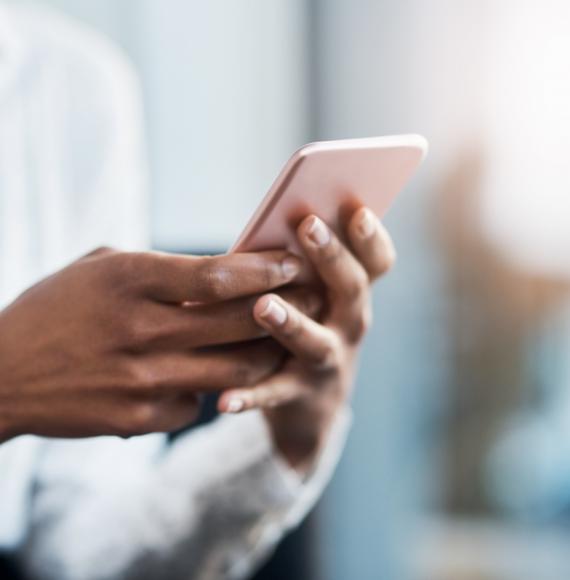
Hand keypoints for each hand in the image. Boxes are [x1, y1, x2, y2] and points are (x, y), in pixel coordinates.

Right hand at [0, 247, 310, 441]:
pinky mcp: (138, 419)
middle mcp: (140, 331)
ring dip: (267, 353)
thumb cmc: (55, 309)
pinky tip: (218, 375)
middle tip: (313, 298)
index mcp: (130, 281)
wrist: (2, 374)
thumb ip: (161, 269)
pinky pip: (199, 404)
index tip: (294, 263)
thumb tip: (224, 273)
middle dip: (286, 308)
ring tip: (286, 337)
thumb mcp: (101, 268)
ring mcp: (141, 381)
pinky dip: (216, 390)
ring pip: (235, 371)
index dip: (264, 268)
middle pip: (239, 322)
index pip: (218, 275)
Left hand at [218, 207, 394, 470]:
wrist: (312, 404)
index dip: (372, 237)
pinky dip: (250, 396)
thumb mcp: (314, 294)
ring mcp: (328, 361)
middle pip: (351, 290)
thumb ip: (300, 263)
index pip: (377, 262)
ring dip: (291, 322)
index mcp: (351, 293)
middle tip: (309, 226)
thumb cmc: (305, 325)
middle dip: (332, 257)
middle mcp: (349, 324)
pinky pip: (274, 394)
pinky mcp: (298, 394)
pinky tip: (225, 399)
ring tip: (263, 305)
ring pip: (316, 342)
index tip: (358, 210)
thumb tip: (272, 218)